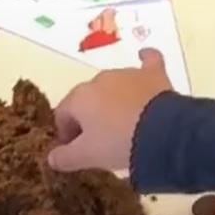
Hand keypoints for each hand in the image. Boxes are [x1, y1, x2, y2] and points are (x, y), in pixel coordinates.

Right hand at [46, 48, 173, 172]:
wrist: (162, 133)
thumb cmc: (118, 143)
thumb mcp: (88, 156)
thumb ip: (65, 157)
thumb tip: (51, 158)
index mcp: (79, 98)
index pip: (62, 114)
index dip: (66, 133)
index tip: (75, 152)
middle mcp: (99, 80)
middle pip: (88, 100)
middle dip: (90, 118)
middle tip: (102, 142)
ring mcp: (127, 74)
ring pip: (113, 86)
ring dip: (114, 101)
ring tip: (126, 125)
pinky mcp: (152, 75)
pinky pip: (148, 62)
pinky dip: (145, 61)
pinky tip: (145, 56)